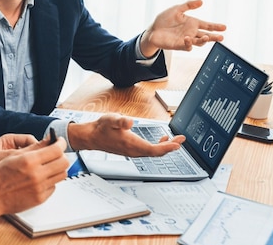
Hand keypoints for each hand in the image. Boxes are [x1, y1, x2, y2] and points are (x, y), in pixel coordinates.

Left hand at [0, 133, 38, 190]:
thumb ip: (14, 155)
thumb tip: (34, 153)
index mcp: (10, 141)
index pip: (31, 141)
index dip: (38, 148)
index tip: (43, 155)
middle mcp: (13, 150)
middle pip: (32, 152)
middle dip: (37, 159)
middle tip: (41, 167)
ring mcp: (13, 162)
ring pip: (29, 164)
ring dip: (32, 169)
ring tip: (33, 175)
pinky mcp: (11, 174)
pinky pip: (24, 174)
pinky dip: (27, 178)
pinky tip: (28, 182)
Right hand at [0, 136, 68, 222]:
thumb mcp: (14, 155)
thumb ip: (34, 148)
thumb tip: (49, 140)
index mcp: (29, 161)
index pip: (56, 149)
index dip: (61, 143)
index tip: (60, 142)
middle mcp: (37, 174)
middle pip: (64, 162)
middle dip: (62, 155)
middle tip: (57, 153)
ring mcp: (40, 188)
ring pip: (61, 175)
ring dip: (58, 168)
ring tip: (49, 165)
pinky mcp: (40, 198)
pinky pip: (54, 186)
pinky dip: (51, 180)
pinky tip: (41, 178)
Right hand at [67, 113, 185, 156]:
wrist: (91, 137)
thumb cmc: (101, 128)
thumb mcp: (110, 120)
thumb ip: (120, 121)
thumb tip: (129, 122)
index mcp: (131, 144)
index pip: (154, 150)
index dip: (167, 148)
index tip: (178, 144)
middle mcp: (134, 151)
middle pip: (156, 153)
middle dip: (170, 147)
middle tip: (181, 139)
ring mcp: (133, 152)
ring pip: (153, 153)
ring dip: (165, 147)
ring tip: (174, 140)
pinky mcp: (131, 150)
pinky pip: (148, 151)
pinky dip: (157, 147)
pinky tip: (160, 140)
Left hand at [140, 0, 225, 56]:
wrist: (152, 30)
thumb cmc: (164, 20)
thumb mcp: (176, 9)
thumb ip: (188, 5)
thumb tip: (201, 1)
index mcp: (192, 23)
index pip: (207, 25)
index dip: (215, 26)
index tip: (224, 27)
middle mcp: (191, 32)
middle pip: (206, 36)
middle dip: (214, 37)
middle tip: (221, 37)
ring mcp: (185, 39)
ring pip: (199, 42)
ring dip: (203, 40)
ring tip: (207, 37)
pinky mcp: (178, 45)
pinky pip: (187, 46)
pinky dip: (189, 43)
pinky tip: (188, 38)